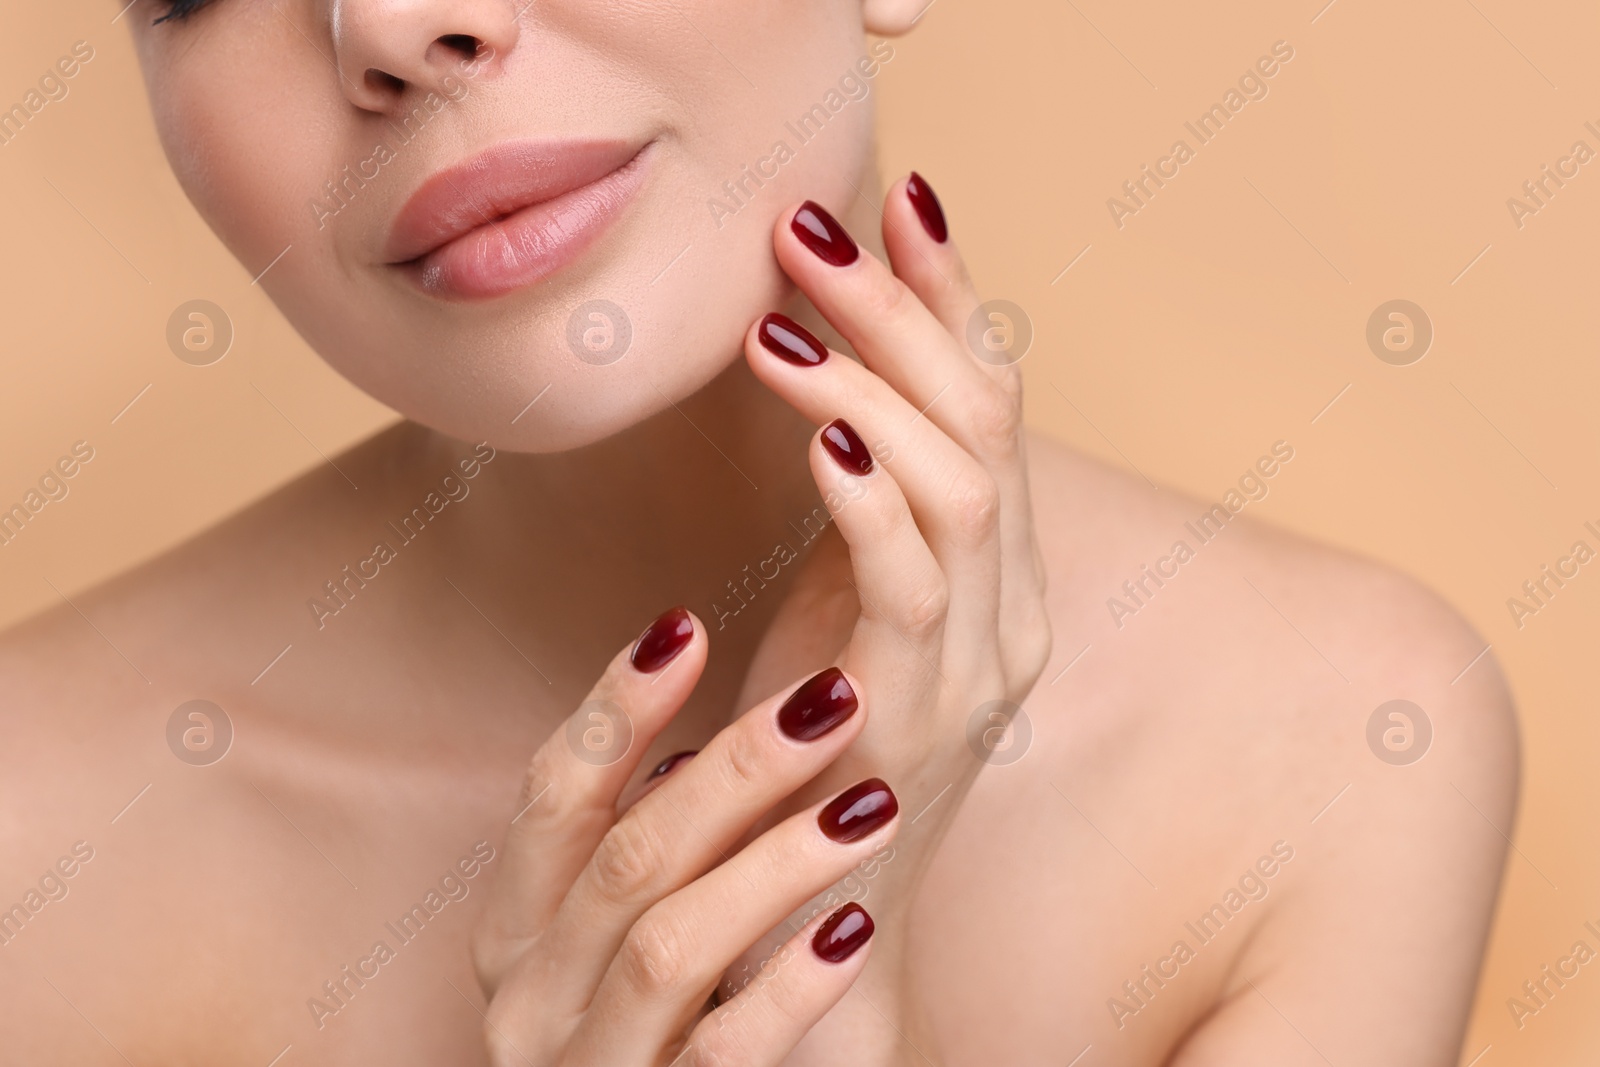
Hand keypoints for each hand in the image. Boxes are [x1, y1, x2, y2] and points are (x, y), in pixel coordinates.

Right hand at [470, 611, 900, 1065]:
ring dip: (774, 866)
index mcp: (516, 930)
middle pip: (626, 859)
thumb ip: (641, 843)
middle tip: (835, 695)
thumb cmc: (638, 1029)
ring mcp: (585, 1066)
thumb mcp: (608, 932)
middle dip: (734, 769)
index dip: (616, 709)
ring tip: (869, 804)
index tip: (689, 622)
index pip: (550, 797)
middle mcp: (529, 997)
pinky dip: (789, 986)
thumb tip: (705, 731)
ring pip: (669, 946)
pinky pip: (724, 1053)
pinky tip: (853, 928)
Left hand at [728, 177, 1051, 1056]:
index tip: (902, 201)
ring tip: (781, 319)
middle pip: (984, 417)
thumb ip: (865, 497)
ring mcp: (977, 662)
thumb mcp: (845, 592)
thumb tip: (838, 379)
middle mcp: (1011, 606)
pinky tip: (818, 434)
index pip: (992, 399)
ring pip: (959, 483)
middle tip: (812, 231)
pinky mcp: (917, 712)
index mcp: (1002, 570)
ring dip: (871, 384)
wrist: (806, 898)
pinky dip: (870, 496)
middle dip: (904, 309)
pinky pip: (912, 582)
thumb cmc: (812, 732)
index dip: (953, 295)